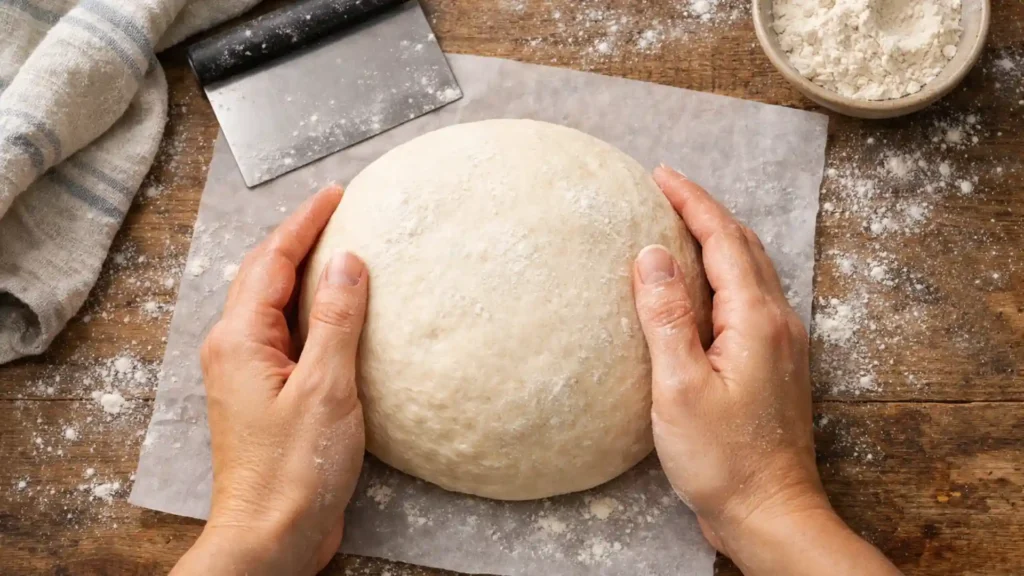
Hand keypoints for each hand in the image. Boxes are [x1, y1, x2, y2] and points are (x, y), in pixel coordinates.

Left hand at [171, 187, 367, 575]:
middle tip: (339, 210)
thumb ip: (337, 320)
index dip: (305, 222)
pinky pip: (288, 335)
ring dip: (304, 273)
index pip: (272, 259)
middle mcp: (236, 349)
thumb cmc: (294, 470)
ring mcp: (249, 373)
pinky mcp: (267, 396)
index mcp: (241, 339)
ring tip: (341, 248)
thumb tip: (348, 260)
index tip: (336, 193)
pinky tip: (340, 313)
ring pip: (275, 305)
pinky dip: (312, 312)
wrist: (271, 536)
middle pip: (265, 275)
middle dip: (299, 238)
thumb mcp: (326, 388)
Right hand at [634, 167, 900, 574]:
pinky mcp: (774, 365)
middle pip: (743, 246)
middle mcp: (776, 323)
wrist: (770, 512)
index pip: (723, 239)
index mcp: (755, 320)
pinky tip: (702, 286)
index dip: (692, 201)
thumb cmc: (724, 459)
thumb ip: (666, 316)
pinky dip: (725, 273)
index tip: (661, 174)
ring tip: (681, 225)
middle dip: (705, 211)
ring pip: (751, 270)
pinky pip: (750, 298)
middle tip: (667, 190)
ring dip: (718, 239)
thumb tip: (652, 253)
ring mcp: (781, 344)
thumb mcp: (680, 388)